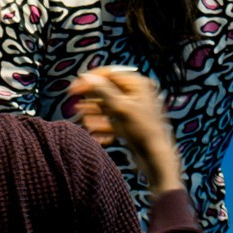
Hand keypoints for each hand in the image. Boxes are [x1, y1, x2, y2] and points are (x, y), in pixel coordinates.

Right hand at [66, 67, 182, 191]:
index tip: (76, 86)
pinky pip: (112, 121)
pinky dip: (102, 125)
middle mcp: (136, 95)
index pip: (110, 74)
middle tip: (76, 102)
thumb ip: (104, 91)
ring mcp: (133, 111)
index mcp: (137, 84)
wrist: (156, 158)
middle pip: (108, 91)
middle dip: (91, 98)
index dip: (92, 79)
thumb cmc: (144, 131)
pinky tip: (92, 131)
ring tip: (82, 117)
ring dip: (94, 112)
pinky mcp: (130, 126)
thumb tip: (88, 78)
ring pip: (109, 108)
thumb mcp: (121, 108)